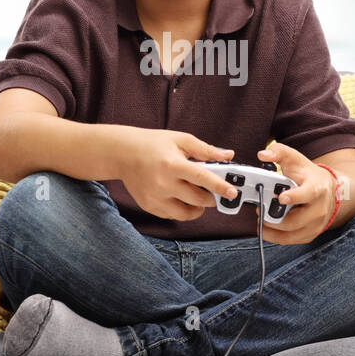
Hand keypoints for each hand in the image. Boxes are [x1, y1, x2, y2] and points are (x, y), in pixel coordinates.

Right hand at [116, 128, 238, 220]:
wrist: (122, 153)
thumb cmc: (152, 144)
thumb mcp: (180, 140)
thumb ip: (205, 150)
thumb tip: (228, 156)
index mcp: (172, 164)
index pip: (202, 178)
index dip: (219, 186)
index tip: (232, 192)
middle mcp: (163, 183)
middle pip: (198, 199)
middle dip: (211, 197)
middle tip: (214, 191)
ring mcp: (155, 197)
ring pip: (186, 213)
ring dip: (198, 208)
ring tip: (199, 198)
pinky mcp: (149, 206)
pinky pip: (172, 215)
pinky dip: (182, 210)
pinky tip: (182, 198)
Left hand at [254, 141, 337, 244]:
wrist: (327, 190)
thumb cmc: (307, 175)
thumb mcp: (295, 159)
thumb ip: (278, 152)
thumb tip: (262, 155)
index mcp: (317, 188)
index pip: (308, 194)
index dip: (295, 197)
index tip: (280, 197)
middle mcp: (319, 208)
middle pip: (296, 220)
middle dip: (274, 217)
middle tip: (259, 210)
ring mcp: (316, 224)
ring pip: (291, 234)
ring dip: (272, 229)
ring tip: (260, 219)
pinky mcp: (310, 234)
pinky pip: (290, 240)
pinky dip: (275, 237)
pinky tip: (266, 228)